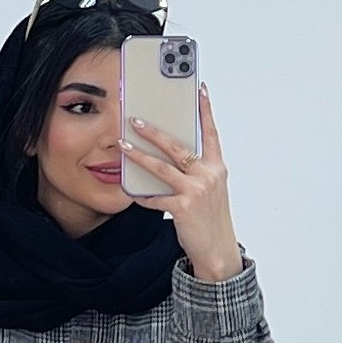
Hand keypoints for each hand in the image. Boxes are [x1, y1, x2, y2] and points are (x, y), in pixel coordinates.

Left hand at [118, 83, 241, 281]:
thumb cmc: (211, 222)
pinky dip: (142, 196)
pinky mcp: (183, 208)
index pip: (210, 132)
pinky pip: (156, 198)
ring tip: (124, 146)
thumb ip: (195, 172)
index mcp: (216, 168)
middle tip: (135, 119)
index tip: (200, 89)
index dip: (205, 110)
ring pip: (162, 168)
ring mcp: (196, 191)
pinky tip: (130, 192)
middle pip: (177, 146)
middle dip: (154, 131)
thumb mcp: (210, 192)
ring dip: (140, 156)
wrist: (218, 253)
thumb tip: (170, 158)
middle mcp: (208, 175)